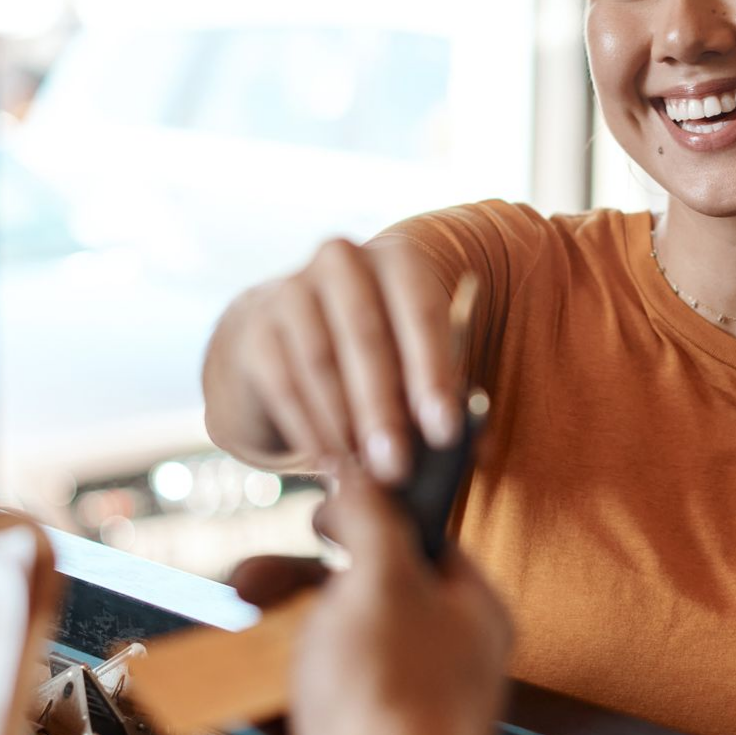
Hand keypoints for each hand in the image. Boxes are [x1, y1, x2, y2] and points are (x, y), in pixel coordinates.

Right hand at [204, 238, 459, 481]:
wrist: (290, 340)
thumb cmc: (375, 357)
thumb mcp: (414, 364)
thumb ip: (445, 399)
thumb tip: (479, 448)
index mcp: (397, 260)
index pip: (422, 311)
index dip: (435, 374)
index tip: (445, 432)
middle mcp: (342, 261)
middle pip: (367, 335)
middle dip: (384, 408)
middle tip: (398, 468)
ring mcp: (291, 290)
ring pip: (320, 361)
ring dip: (344, 424)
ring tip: (364, 474)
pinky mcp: (256, 330)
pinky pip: (284, 383)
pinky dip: (308, 428)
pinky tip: (328, 463)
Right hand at [228, 467, 510, 734]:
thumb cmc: (391, 695)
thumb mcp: (378, 576)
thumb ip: (369, 516)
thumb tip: (360, 472)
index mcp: (472, 614)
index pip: (424, 546)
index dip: (368, 522)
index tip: (318, 515)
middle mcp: (449, 664)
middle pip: (363, 602)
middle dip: (294, 586)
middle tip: (246, 580)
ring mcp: (405, 716)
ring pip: (330, 656)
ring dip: (273, 635)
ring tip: (231, 627)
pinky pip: (312, 712)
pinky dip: (271, 694)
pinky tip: (235, 681)